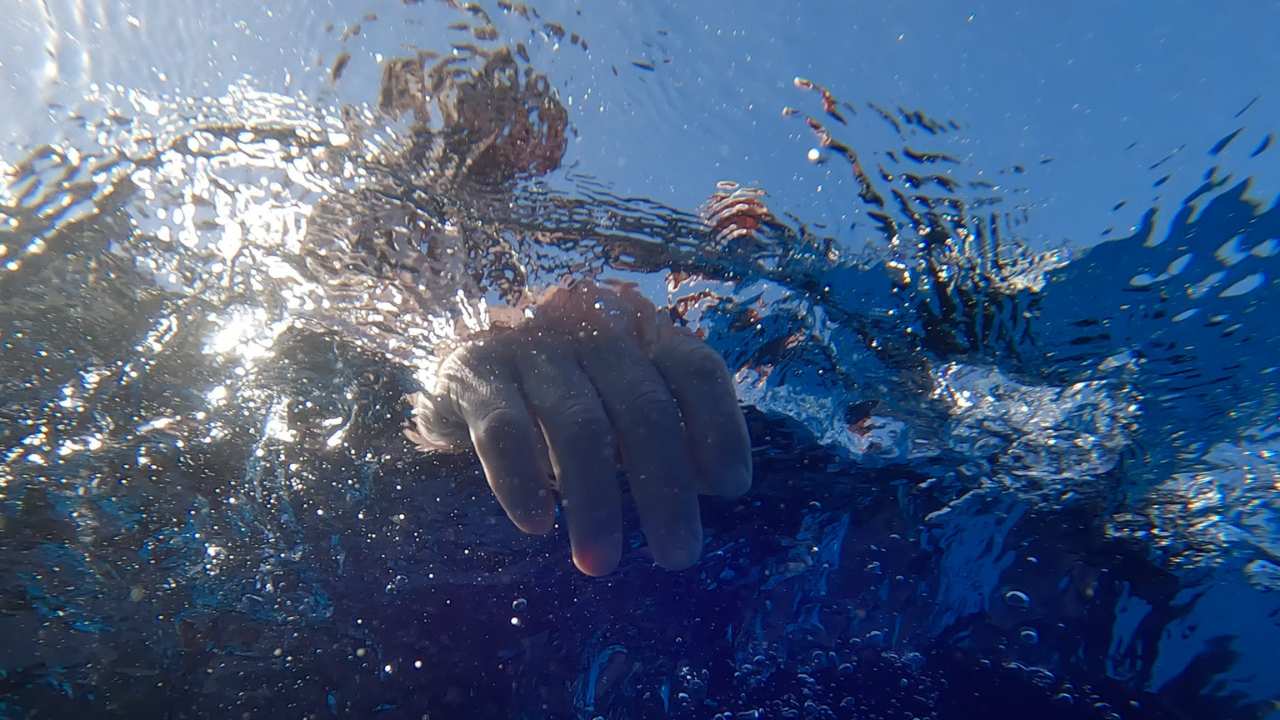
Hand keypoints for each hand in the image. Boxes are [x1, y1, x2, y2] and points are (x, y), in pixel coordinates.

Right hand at [407, 281, 751, 575]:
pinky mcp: (475, 373)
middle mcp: (592, 333)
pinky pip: (504, 429)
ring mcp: (532, 348)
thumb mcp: (617, 403)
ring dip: (596, 502)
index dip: (721, 427)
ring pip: (579, 425)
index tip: (731, 490)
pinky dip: (522, 480)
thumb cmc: (557, 396)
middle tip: (678, 557)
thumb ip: (664, 433)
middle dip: (666, 488)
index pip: (695, 371)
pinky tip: (537, 525)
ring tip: (601, 565)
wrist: (457, 368)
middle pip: (645, 407)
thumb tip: (718, 484)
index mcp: (639, 336)